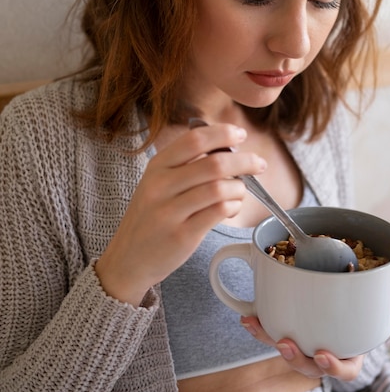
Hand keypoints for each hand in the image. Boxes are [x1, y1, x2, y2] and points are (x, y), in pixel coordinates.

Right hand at [95, 123, 265, 305]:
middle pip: (213, 163)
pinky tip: (232, 207)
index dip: (222, 133)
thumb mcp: (158, 183)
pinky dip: (233, 206)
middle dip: (244, 161)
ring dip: (239, 188)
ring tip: (240, 191)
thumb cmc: (151, 217)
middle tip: (259, 164)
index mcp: (157, 166)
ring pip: (219, 188)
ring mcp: (170, 211)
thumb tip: (227, 149)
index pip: (194, 140)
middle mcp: (160, 186)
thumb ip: (186, 165)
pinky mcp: (182, 235)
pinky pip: (218, 212)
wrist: (128, 258)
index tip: (240, 134)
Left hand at [240, 298, 389, 379]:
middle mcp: (324, 352)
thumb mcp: (380, 306)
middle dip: (296, 359)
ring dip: (269, 340)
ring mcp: (304, 341)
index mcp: (349, 351)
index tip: (322, 354)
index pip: (345, 371)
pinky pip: (270, 333)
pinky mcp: (286, 327)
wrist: (337, 293)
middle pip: (309, 366)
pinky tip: (248, 316)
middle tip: (286, 344)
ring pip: (286, 351)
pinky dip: (258, 326)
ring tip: (257, 326)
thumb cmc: (360, 308)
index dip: (333, 366)